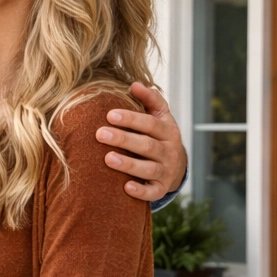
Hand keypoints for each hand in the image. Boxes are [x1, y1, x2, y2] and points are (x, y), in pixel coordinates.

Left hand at [99, 82, 186, 201]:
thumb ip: (149, 100)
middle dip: (123, 139)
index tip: (110, 114)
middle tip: (100, 133)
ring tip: (108, 158)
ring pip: (148, 169)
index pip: (150, 123)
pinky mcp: (161, 188)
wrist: (176, 166)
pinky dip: (141, 191)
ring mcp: (166, 171)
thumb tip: (134, 84)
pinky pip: (152, 192)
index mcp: (168, 131)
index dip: (131, 119)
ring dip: (129, 164)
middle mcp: (169, 151)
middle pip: (146, 145)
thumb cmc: (160, 137)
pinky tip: (126, 187)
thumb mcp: (160, 117)